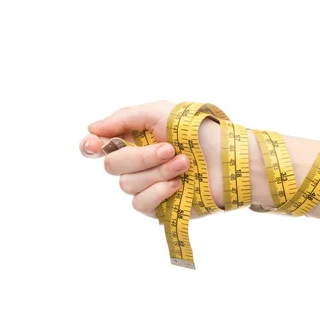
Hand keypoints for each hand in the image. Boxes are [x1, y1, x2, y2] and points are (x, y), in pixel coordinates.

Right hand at [79, 101, 223, 217]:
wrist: (230, 160)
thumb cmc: (201, 133)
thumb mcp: (163, 113)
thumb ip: (126, 117)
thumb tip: (92, 129)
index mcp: (135, 138)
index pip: (100, 146)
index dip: (90, 146)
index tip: (95, 144)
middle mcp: (137, 163)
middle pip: (112, 165)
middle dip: (140, 156)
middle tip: (170, 149)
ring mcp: (147, 186)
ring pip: (127, 184)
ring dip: (158, 172)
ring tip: (185, 164)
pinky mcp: (159, 206)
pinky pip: (141, 203)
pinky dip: (159, 192)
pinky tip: (179, 185)